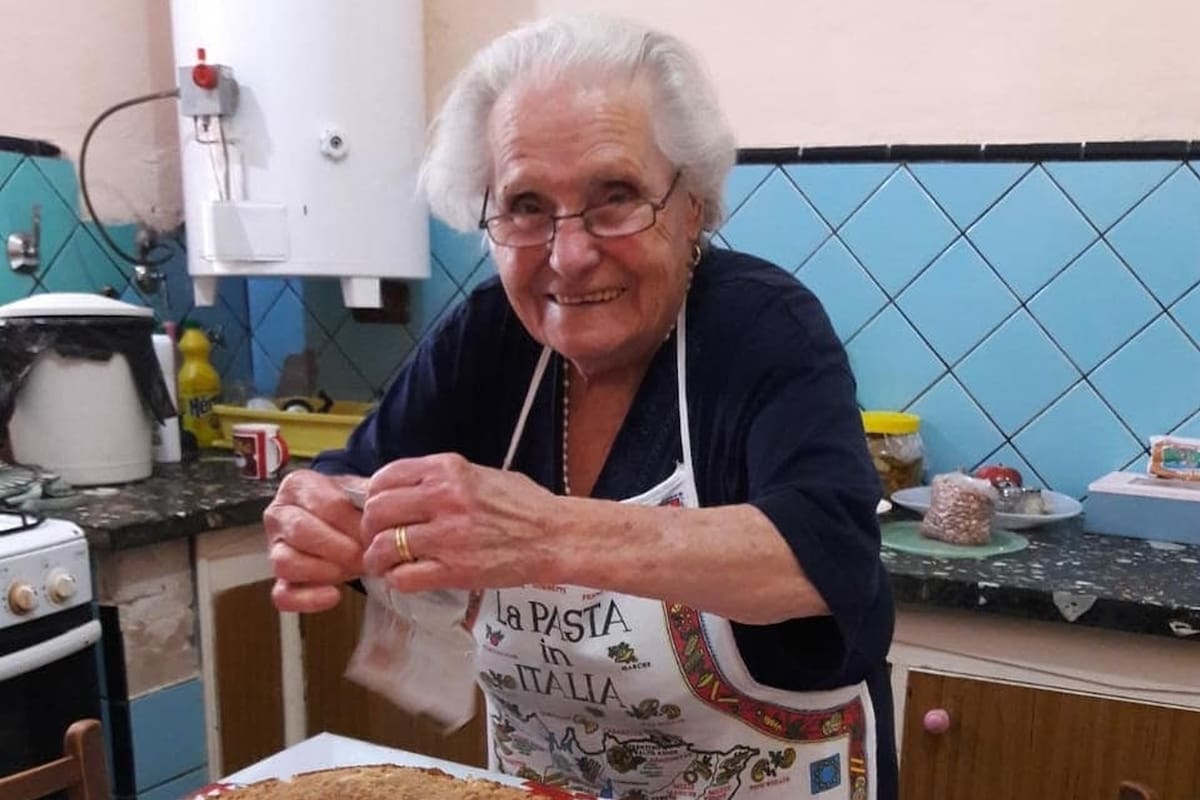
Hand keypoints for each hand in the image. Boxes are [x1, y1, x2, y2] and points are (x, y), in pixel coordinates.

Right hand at [263, 469, 366, 612]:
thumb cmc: (349, 505)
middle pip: (301, 532)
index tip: (374, 534)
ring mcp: (275, 548)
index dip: (353, 523)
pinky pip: (282, 595)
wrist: (340, 522)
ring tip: (352, 569)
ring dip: (324, 570)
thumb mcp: (359, 490)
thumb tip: (383, 508)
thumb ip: (369, 494)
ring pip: (285, 563)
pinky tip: (334, 595)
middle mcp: (278, 514)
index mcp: (297, 485)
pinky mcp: (280, 579)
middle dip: (340, 548)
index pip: (325, 504)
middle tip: (366, 556)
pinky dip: (308, 600)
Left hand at [359, 453, 561, 591]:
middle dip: (369, 528)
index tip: (378, 509)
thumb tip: (402, 489)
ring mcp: (447, 536)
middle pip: (376, 512)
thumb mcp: (479, 474)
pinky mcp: (454, 570)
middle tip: (377, 538)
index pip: (384, 477)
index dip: (372, 496)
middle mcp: (442, 497)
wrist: (555, 536)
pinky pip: (403, 577)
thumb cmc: (522, 505)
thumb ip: (440, 479)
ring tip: (385, 563)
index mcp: (447, 469)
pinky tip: (404, 577)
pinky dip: (395, 580)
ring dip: (377, 558)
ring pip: (383, 547)